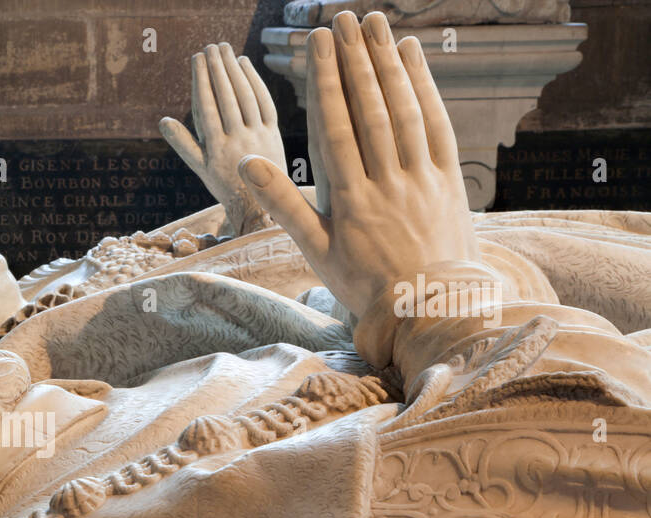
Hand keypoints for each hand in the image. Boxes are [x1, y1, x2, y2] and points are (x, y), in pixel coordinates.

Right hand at [160, 42, 287, 235]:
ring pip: (246, 96)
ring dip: (235, 70)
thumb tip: (163, 121)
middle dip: (218, 69)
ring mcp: (258, 135)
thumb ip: (183, 143)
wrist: (258, 204)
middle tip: (211, 47)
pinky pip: (264, 102)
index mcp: (216, 148)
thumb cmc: (224, 184)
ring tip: (226, 50)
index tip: (197, 59)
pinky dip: (255, 81)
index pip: (207, 107)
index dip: (202, 81)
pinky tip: (246, 64)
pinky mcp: (273, 133)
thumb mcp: (200, 168)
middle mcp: (238, 140)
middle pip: (227, 97)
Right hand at [236, 11, 481, 365]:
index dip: (327, 81)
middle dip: (357, 59)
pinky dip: (425, 88)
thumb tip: (249, 165)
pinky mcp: (449, 179)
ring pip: (405, 110)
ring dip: (389, 63)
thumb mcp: (316, 251)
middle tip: (345, 19)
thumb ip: (283, 205)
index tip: (319, 43)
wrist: (428, 308)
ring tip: (376, 24)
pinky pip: (437, 125)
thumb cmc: (364, 284)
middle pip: (371, 108)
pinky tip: (413, 57)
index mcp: (351, 199)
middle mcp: (388, 181)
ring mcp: (422, 177)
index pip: (336, 127)